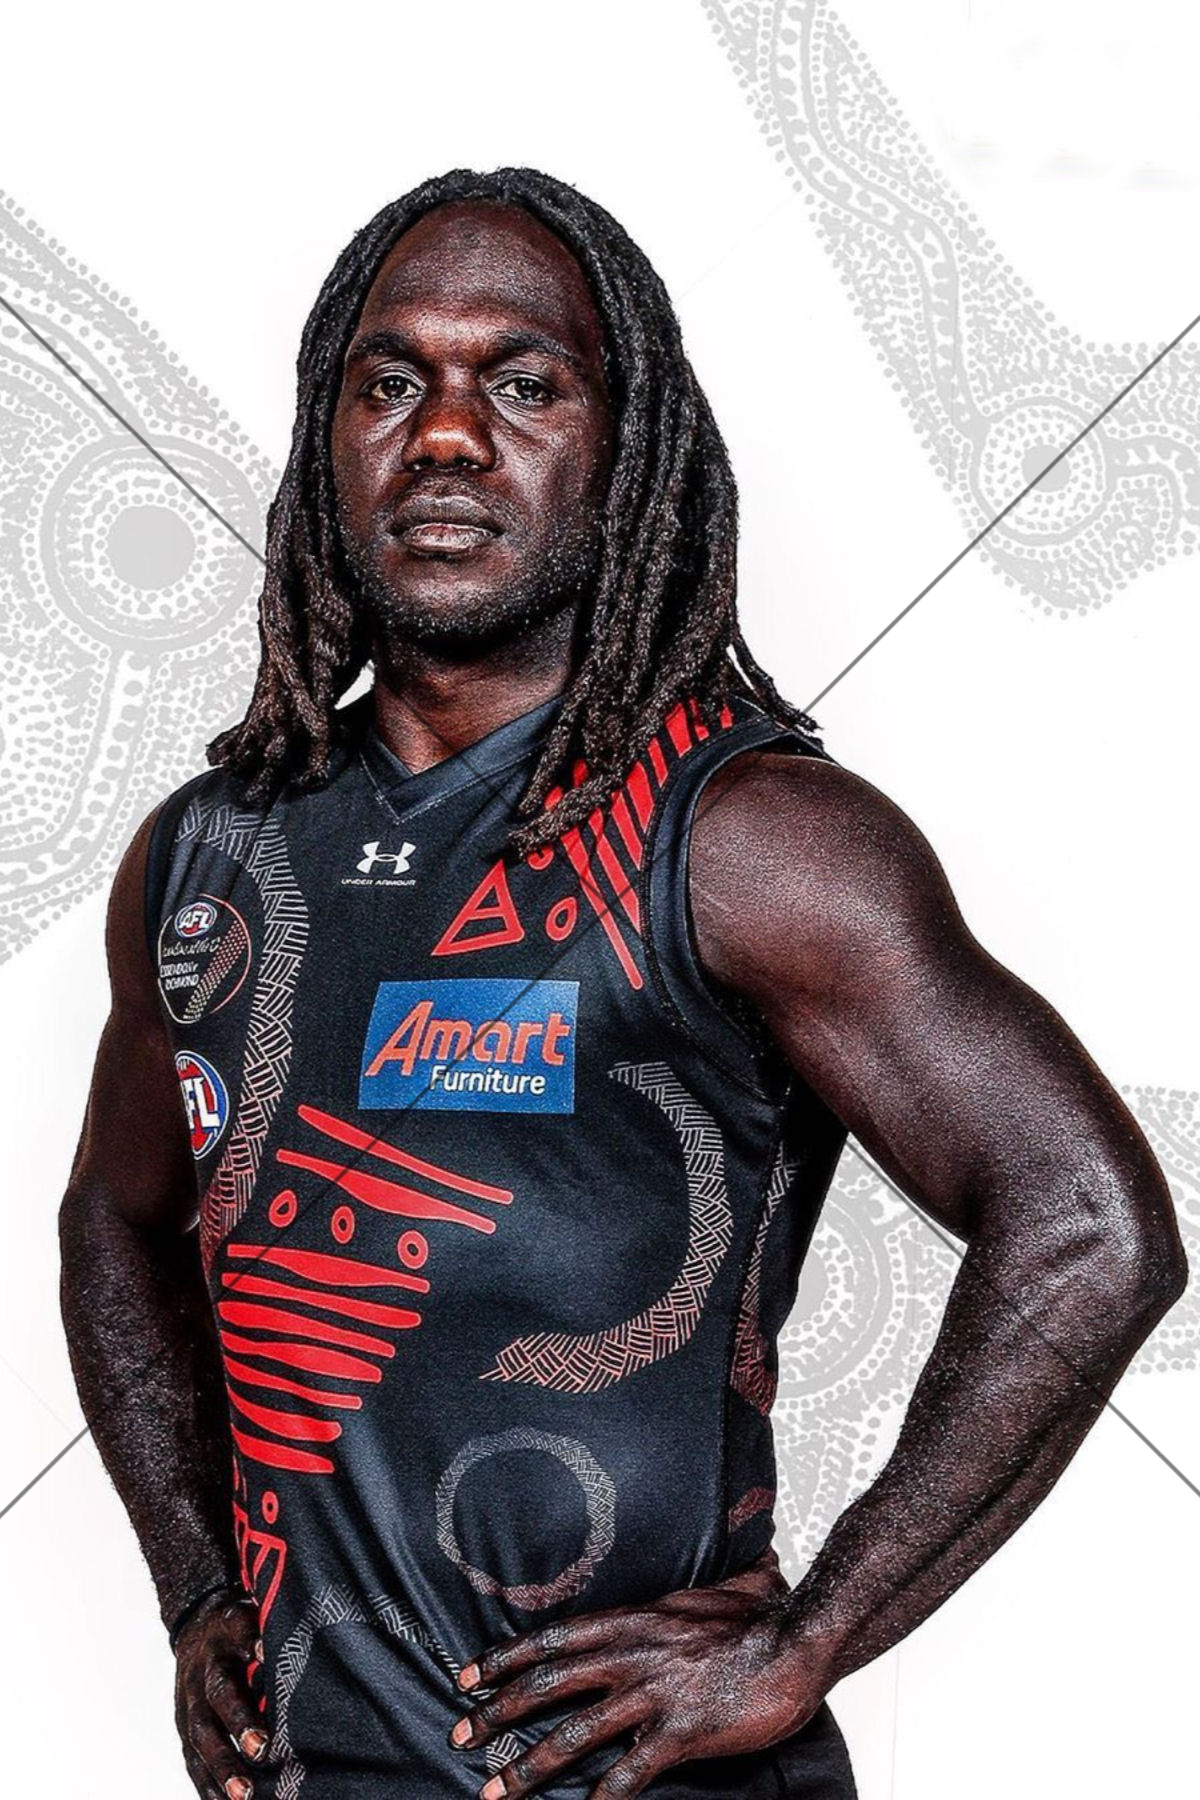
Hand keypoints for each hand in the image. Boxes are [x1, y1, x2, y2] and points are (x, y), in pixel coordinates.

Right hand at [173, 1588, 272, 1799]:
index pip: (239, 1635)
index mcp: (226, 1635)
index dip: (251, 1646)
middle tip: (260, 1750)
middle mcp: (203, 1670)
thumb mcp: (253, 1613)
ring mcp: (189, 1702)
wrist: (197, 1628)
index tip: (265, 1659)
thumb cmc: (239, 1627)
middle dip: (238, 1725)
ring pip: (201, 1737)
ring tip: (242, 1795)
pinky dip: (207, 1785)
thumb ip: (268, 1625)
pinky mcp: (185, 1729)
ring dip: (221, 1767)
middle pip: (218, 1697)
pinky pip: (193, 1760)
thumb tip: (284, 1643)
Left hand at [448, 1549, 830, 1797]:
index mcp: (634, 1619)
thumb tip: (700, 1564)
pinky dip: (603, 1797)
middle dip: (499, 1712)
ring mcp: (655, 1693)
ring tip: (496, 1791)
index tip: (468, 1674)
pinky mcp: (681, 1731)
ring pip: (576, 1732)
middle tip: (461, 1734)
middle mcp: (633, 1653)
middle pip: (550, 1683)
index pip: (553, 1637)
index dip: (506, 1657)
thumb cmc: (761, 1616)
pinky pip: (630, 1771)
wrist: (799, 1640)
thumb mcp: (712, 1587)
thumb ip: (690, 1584)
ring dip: (530, 1765)